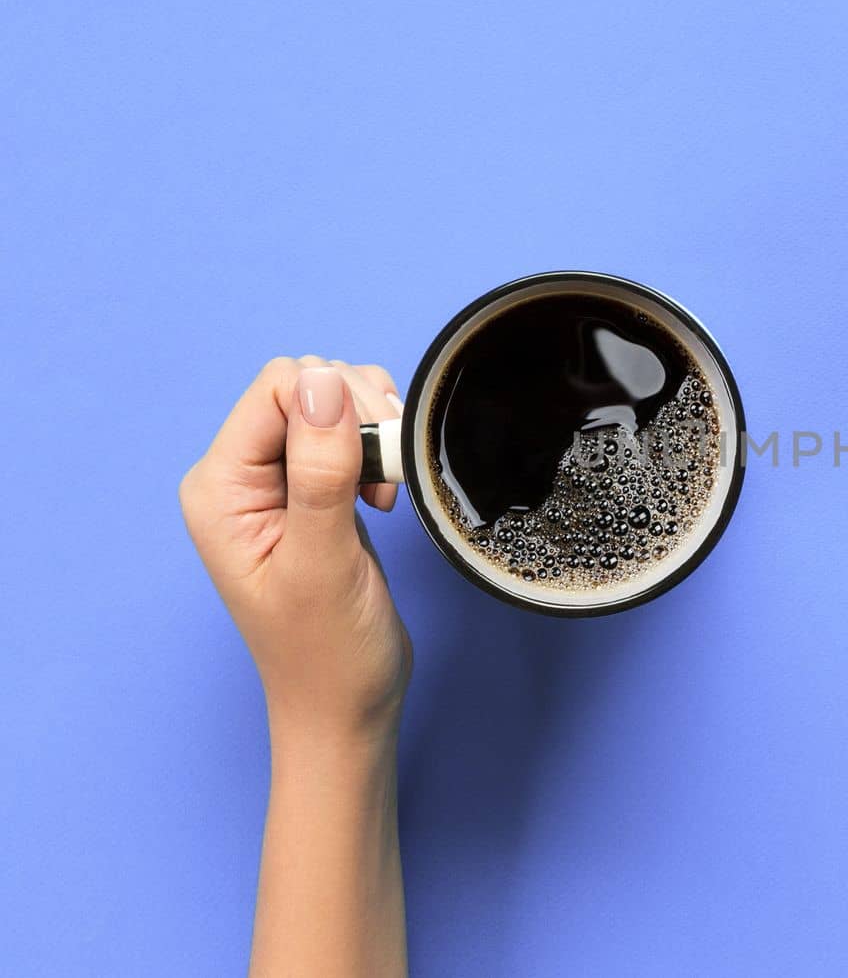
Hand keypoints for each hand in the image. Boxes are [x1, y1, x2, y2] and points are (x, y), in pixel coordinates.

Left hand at [180, 356, 412, 742]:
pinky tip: (383, 496)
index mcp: (220, 488)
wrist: (346, 706)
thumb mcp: (324, 561)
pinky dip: (376, 451)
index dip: (337, 405)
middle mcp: (239, 478)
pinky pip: (345, 436)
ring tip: (385, 491)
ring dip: (372, 434)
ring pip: (330, 406)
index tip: (374, 461)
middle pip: (305, 388)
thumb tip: (323, 382)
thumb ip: (320, 470)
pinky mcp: (312, 495)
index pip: (279, 389)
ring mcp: (275, 485)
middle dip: (359, 416)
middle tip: (386, 480)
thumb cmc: (327, 652)